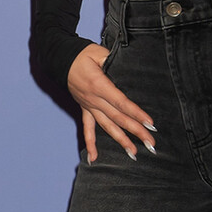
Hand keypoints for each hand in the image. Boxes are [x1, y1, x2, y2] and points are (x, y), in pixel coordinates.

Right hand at [66, 44, 156, 163]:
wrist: (61, 59)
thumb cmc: (82, 54)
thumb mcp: (98, 53)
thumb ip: (112, 61)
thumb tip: (128, 68)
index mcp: (99, 85)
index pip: (121, 103)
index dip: (136, 113)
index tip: (150, 123)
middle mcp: (94, 100)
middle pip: (118, 118)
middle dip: (136, 131)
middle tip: (151, 143)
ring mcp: (89, 106)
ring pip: (107, 126)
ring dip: (120, 140)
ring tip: (134, 153)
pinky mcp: (84, 109)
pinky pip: (87, 129)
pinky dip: (90, 144)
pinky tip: (94, 158)